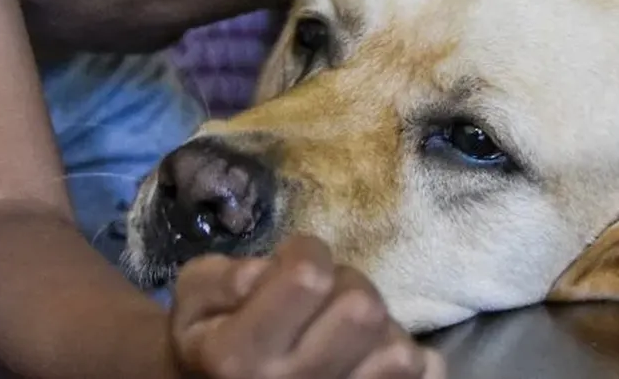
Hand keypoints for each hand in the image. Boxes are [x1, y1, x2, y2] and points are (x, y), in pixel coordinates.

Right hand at [170, 235, 444, 378]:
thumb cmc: (213, 341)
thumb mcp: (192, 303)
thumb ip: (218, 279)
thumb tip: (263, 273)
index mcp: (240, 355)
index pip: (308, 277)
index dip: (305, 252)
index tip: (293, 266)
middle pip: (362, 308)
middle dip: (346, 285)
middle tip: (324, 298)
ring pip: (400, 349)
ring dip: (379, 326)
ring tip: (348, 331)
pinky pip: (427, 374)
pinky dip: (413, 359)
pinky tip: (374, 357)